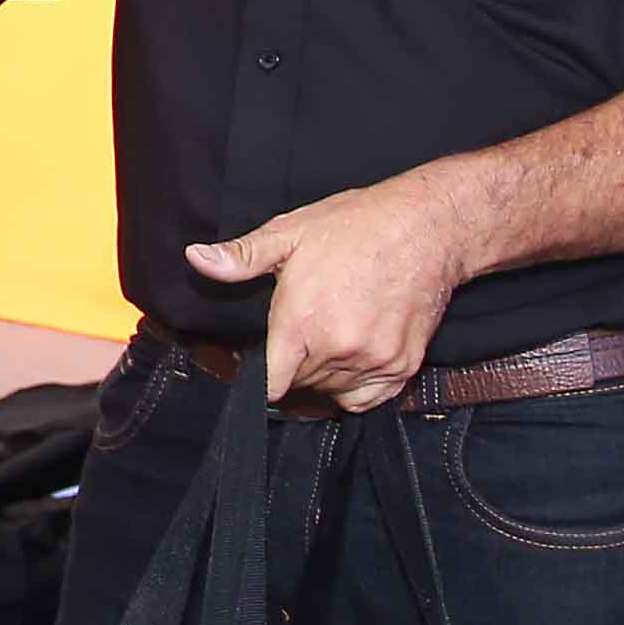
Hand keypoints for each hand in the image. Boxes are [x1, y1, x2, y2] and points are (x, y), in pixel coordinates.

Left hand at [186, 173, 476, 411]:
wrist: (427, 227)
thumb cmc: (355, 226)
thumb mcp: (290, 233)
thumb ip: (241, 257)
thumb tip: (196, 258)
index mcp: (301, 324)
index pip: (271, 385)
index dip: (262, 381)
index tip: (265, 368)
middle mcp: (337, 350)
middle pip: (302, 386)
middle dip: (295, 367)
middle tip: (304, 335)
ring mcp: (374, 361)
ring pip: (334, 392)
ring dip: (326, 376)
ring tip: (331, 337)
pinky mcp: (404, 365)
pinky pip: (370, 398)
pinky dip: (358, 387)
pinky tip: (354, 358)